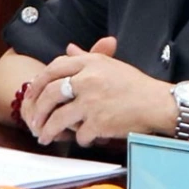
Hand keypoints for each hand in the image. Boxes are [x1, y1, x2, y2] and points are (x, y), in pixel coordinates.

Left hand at [24, 38, 174, 146]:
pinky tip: (82, 139)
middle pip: (50, 93)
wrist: (157, 103)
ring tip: (44, 137)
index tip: (32, 94)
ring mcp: (91, 102)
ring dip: (48, 130)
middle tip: (32, 121)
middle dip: (37, 110)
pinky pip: (79, 134)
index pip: (53, 68)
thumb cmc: (135, 85)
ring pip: (58, 118)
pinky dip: (79, 139)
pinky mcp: (98, 122)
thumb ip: (86, 57)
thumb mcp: (110, 65)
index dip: (38, 83)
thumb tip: (68, 49)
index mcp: (90, 63)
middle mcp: (87, 79)